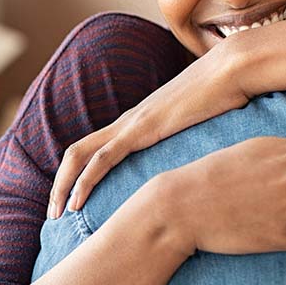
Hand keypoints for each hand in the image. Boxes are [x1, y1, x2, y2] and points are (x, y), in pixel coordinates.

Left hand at [50, 39, 250, 218]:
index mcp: (138, 123)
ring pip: (80, 155)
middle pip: (77, 152)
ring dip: (63, 185)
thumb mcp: (203, 128)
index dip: (77, 175)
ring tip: (56, 214)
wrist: (232, 70)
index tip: (73, 203)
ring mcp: (132, 124)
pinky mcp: (141, 129)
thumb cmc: (225, 97)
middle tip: (53, 214)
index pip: (94, 149)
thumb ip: (194, 144)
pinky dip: (85, 180)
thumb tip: (205, 167)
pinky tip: (77, 202)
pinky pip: (103, 157)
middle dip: (59, 184)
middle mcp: (127, 122)